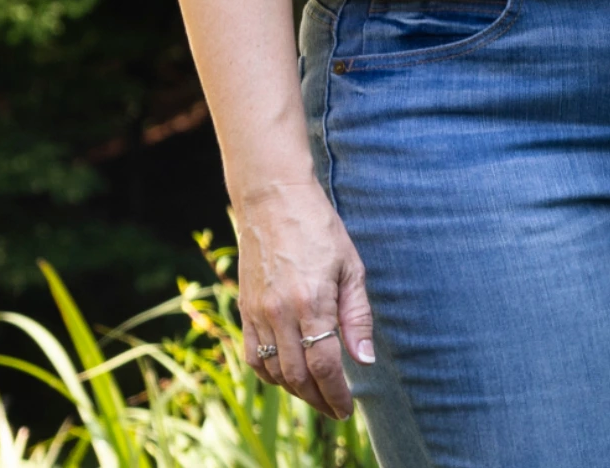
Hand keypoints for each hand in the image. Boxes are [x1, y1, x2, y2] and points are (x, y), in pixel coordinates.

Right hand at [234, 179, 374, 419]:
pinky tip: (287, 374)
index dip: (336, 393)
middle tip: (335, 409)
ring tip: (316, 394)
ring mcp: (258, 313)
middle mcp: (280, 313)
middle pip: (298, 376)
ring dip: (295, 391)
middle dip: (318, 399)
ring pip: (273, 372)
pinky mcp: (245, 309)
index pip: (324, 366)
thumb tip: (364, 360)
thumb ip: (357, 315)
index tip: (347, 409)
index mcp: (312, 301)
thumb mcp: (350, 266)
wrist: (274, 200)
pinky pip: (253, 356)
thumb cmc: (321, 228)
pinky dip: (269, 374)